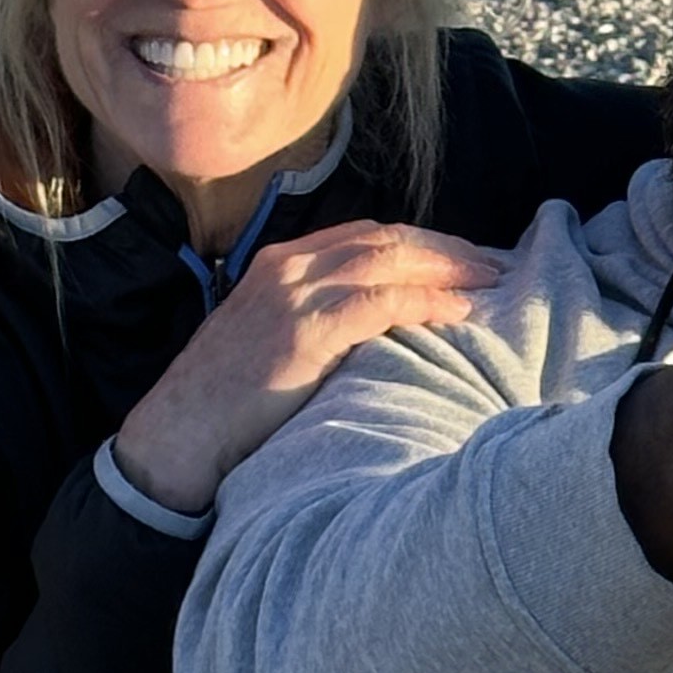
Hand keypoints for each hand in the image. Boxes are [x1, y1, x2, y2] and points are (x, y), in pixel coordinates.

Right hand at [111, 222, 509, 513]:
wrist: (177, 436)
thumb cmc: (225, 409)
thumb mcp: (273, 348)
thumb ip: (318, 329)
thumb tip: (375, 341)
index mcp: (282, 264)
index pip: (366, 237)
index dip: (421, 244)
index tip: (463, 259)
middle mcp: (290, 266)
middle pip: (388, 239)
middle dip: (447, 247)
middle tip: (495, 263)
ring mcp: (295, 294)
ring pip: (390, 260)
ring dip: (450, 267)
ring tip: (494, 280)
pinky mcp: (304, 329)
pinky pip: (381, 302)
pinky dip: (427, 301)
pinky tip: (462, 311)